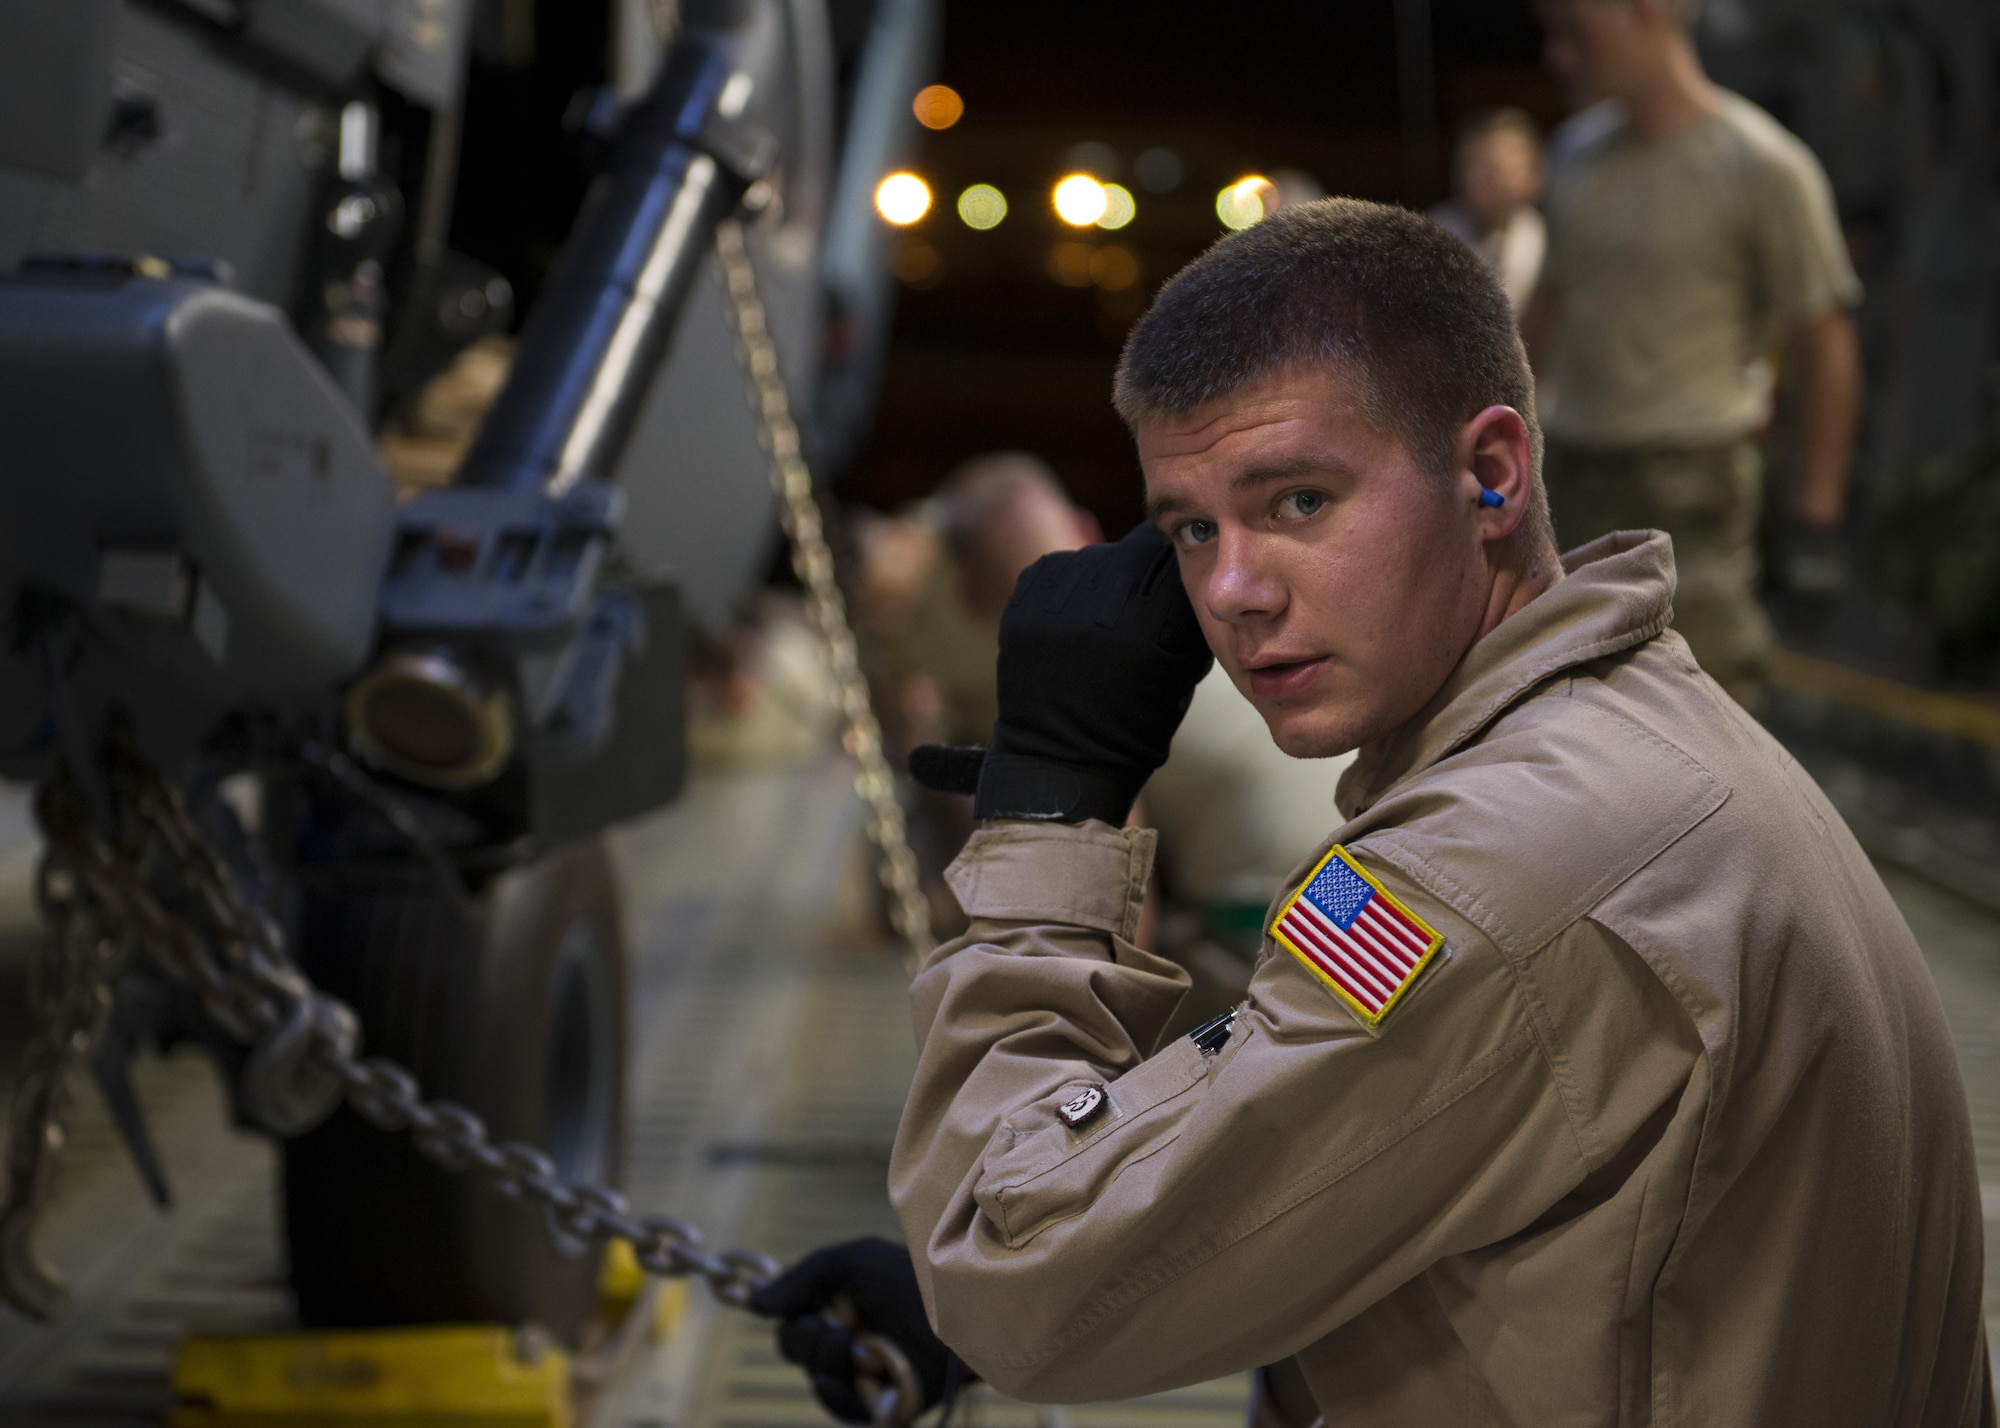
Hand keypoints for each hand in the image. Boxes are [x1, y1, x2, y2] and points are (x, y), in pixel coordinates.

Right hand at [747, 1237, 965, 1424]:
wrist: (958, 1318)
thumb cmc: (911, 1282)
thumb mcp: (854, 1261)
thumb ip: (803, 1276)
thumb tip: (754, 1303)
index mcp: (841, 1303)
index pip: (792, 1312)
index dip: (781, 1308)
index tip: (775, 1301)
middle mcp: (847, 1336)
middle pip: (794, 1345)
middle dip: (809, 1337)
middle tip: (841, 1329)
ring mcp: (860, 1371)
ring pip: (815, 1375)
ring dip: (832, 1359)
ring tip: (865, 1348)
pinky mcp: (874, 1403)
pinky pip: (836, 1405)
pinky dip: (838, 1390)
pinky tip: (855, 1374)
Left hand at [970, 522, 1211, 824]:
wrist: (1063, 761)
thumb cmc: (1134, 725)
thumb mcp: (1181, 672)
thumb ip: (1183, 615)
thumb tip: (1181, 566)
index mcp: (1145, 630)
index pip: (1165, 559)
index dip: (1171, 564)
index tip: (1170, 576)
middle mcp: (1096, 614)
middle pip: (1127, 552)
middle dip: (1139, 567)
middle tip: (1138, 595)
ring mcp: (1052, 611)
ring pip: (1088, 558)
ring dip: (1101, 575)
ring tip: (1103, 614)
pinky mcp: (1020, 612)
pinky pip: (1052, 571)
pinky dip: (1067, 586)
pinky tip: (1074, 615)